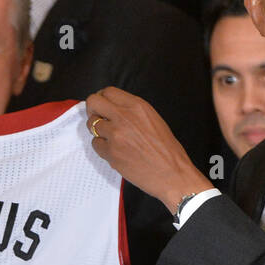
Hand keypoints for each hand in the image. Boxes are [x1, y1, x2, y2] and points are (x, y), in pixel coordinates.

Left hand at [85, 88, 212, 213]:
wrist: (172, 173)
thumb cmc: (166, 150)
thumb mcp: (152, 119)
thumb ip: (131, 111)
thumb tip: (112, 108)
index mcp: (137, 106)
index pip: (108, 92)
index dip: (102, 98)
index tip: (102, 106)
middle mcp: (124, 117)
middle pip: (93, 102)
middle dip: (92, 109)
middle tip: (97, 117)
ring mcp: (115, 135)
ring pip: (91, 124)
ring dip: (98, 131)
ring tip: (111, 138)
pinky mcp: (110, 152)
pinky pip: (95, 144)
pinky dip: (102, 147)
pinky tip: (116, 151)